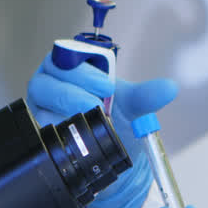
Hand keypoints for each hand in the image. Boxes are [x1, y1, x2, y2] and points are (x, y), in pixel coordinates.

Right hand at [27, 53, 176, 207]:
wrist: (111, 149)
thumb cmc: (116, 116)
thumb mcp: (134, 106)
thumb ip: (147, 95)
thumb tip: (170, 88)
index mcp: (70, 66)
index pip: (63, 58)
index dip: (83, 71)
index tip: (107, 86)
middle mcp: (50, 84)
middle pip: (46, 81)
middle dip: (72, 93)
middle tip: (96, 106)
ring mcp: (40, 108)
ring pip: (40, 107)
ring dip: (63, 113)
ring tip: (88, 120)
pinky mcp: (37, 131)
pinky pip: (38, 130)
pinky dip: (56, 133)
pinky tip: (75, 137)